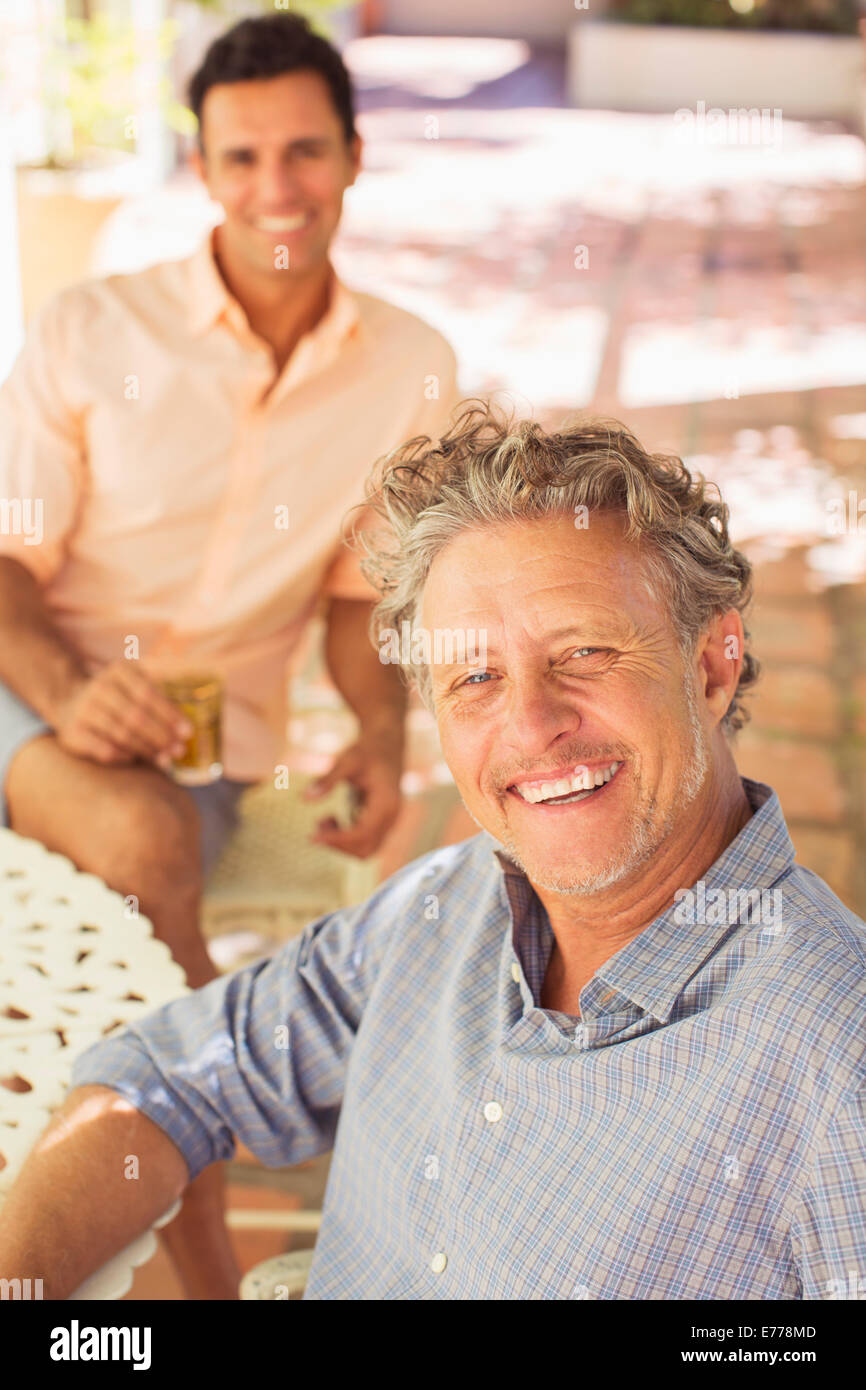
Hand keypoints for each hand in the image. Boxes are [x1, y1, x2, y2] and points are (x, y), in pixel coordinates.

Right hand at [52, 662, 192, 767]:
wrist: (69, 702)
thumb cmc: (118, 696)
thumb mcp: (135, 681)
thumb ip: (163, 688)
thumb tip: (204, 706)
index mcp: (119, 671)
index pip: (148, 693)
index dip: (169, 714)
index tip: (188, 732)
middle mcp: (98, 687)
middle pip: (135, 716)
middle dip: (161, 736)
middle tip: (179, 750)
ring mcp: (83, 710)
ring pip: (121, 735)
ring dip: (148, 750)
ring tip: (166, 760)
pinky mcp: (72, 733)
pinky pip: (104, 750)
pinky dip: (124, 756)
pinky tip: (137, 759)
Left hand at [303, 729, 403, 858]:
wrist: (386, 744)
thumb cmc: (367, 751)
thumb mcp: (347, 760)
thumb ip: (327, 780)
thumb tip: (304, 798)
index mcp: (386, 804)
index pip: (362, 834)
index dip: (337, 840)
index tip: (313, 836)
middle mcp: (392, 817)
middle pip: (364, 849)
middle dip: (338, 844)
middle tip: (317, 825)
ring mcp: (389, 822)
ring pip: (365, 850)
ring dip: (341, 843)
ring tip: (323, 821)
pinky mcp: (382, 823)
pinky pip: (365, 842)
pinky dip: (346, 837)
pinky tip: (332, 819)